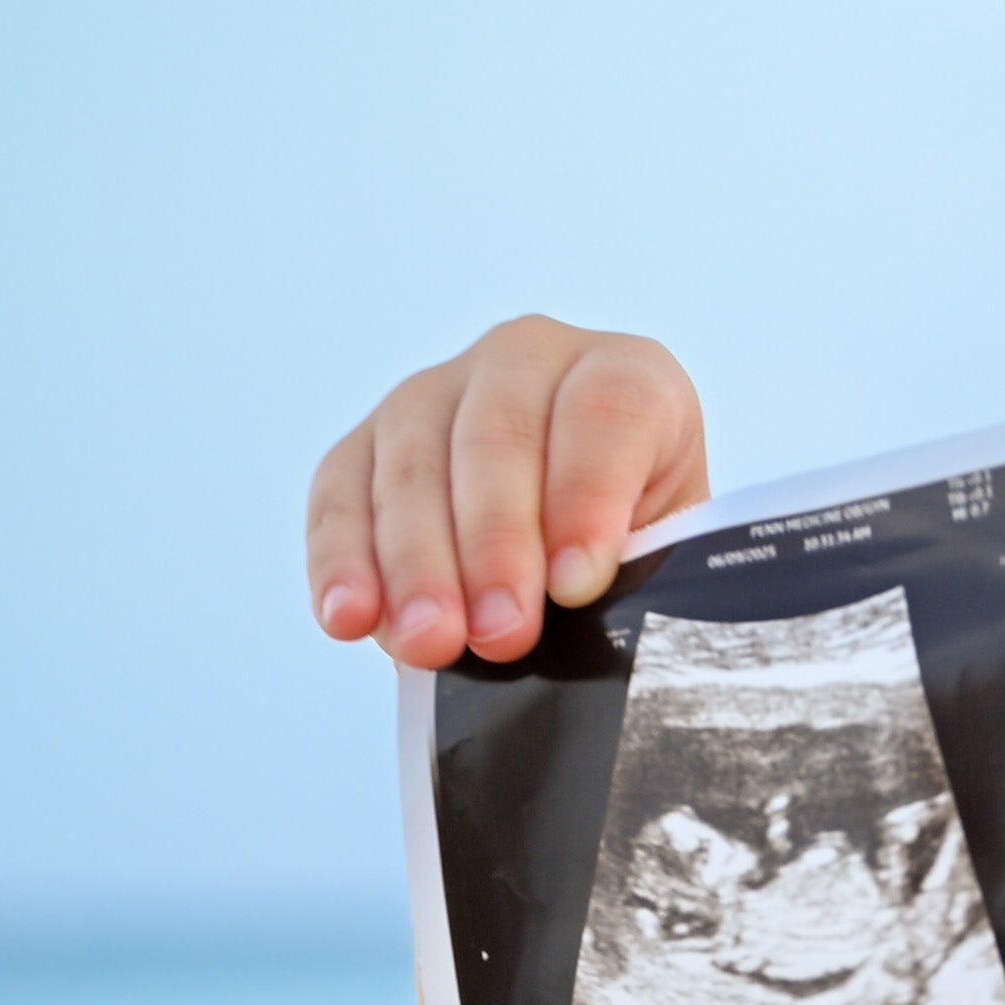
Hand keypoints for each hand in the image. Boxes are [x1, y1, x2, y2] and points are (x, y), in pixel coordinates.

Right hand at [303, 316, 709, 669]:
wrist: (575, 564)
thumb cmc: (634, 558)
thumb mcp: (664, 558)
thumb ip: (638, 571)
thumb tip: (584, 612)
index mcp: (625, 374)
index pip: (607, 412)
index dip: (588, 497)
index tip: (576, 585)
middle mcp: (524, 361)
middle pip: (497, 436)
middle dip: (496, 544)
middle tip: (502, 632)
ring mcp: (436, 394)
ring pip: (414, 466)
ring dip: (418, 565)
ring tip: (432, 642)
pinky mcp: (367, 446)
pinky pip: (341, 495)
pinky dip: (341, 561)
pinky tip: (347, 617)